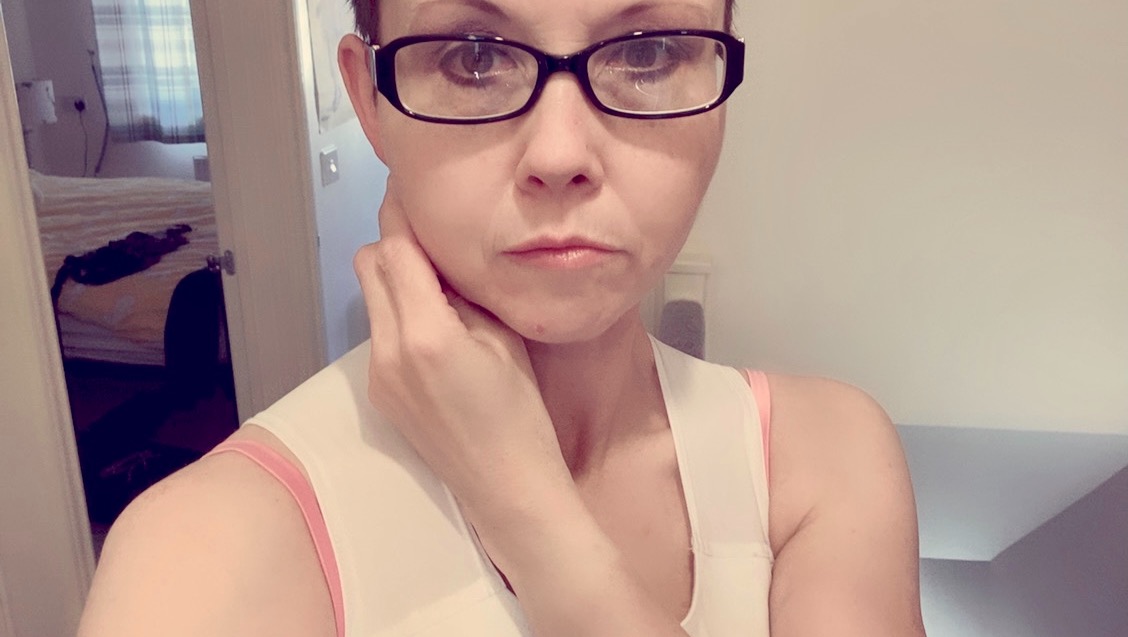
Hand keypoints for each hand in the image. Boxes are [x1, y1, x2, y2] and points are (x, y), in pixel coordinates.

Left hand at [353, 181, 574, 530]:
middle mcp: (388, 349)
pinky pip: (378, 331)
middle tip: (434, 237)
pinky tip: (437, 330)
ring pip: (371, 297)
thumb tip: (443, 254)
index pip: (397, 247)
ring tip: (440, 287)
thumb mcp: (502, 339)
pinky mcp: (379, 393)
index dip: (402, 209)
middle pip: (369, 263)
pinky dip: (398, 314)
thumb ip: (464, 292)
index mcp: (426, 332)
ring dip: (394, 277)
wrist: (506, 486)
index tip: (412, 184)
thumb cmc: (520, 413)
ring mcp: (377, 374)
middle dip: (395, 240)